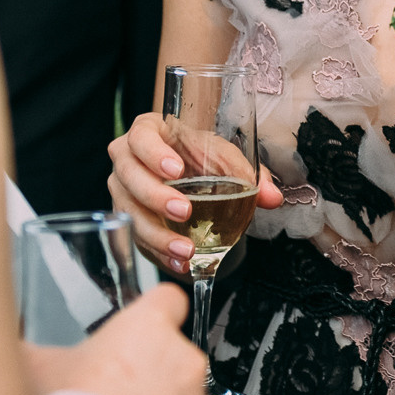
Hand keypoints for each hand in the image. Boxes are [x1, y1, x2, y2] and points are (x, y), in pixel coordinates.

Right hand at [20, 284, 209, 394]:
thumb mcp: (37, 366)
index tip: (140, 326)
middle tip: (115, 388)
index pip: (168, 298)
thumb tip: (9, 342)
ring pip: (181, 392)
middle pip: (172, 350)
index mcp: (148, 326)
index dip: (153, 311)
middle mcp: (181, 357)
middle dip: (149, 366)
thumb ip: (29, 346)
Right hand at [107, 112, 283, 276]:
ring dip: (157, 234)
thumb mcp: (224, 157)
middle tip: (185, 211)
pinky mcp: (128, 220)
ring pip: (129, 212)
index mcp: (148, 132)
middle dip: (155, 196)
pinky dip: (159, 252)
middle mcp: (127, 160)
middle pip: (128, 176)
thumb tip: (272, 197)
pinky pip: (136, 238)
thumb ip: (248, 173)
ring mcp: (122, 191)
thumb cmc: (201, 156)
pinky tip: (180, 262)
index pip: (141, 137)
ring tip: (186, 249)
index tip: (176, 170)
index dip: (154, 153)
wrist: (190, 172)